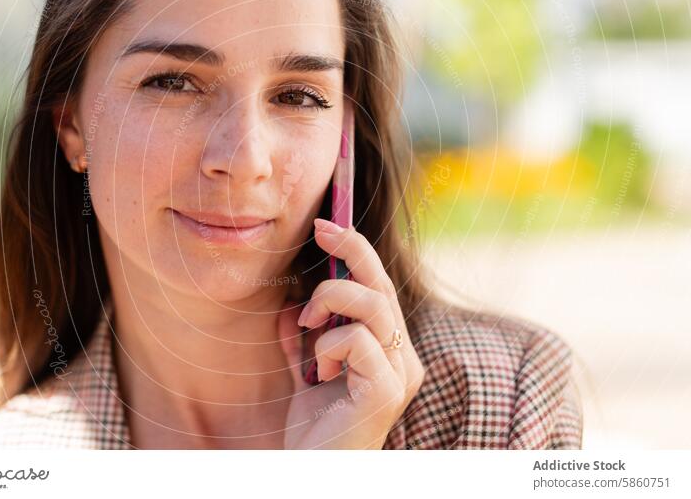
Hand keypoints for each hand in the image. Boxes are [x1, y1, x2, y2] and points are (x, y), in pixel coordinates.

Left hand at [277, 218, 424, 448]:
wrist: (311, 471)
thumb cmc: (312, 428)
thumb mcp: (305, 369)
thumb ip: (305, 336)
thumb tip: (294, 302)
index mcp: (388, 349)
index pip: (379, 287)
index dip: (357, 250)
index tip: (327, 224)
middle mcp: (402, 356)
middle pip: (382, 285)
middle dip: (350, 249)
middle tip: (320, 231)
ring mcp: (400, 372)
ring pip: (372, 303)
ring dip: (329, 302)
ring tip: (307, 326)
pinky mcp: (388, 388)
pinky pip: (356, 338)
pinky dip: (327, 345)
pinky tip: (319, 373)